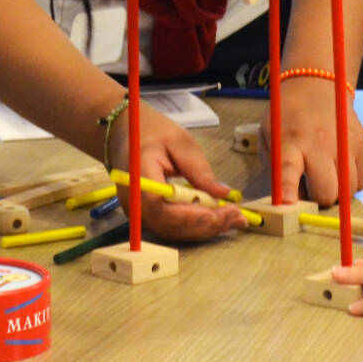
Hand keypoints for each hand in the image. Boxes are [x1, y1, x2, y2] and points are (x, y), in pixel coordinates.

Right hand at [108, 101, 245, 242]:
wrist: (126, 133)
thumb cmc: (152, 132)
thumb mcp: (179, 142)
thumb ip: (198, 169)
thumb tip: (222, 193)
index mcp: (138, 177)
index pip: (159, 206)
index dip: (187, 215)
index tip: (214, 213)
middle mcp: (134, 202)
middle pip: (170, 224)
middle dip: (205, 224)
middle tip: (236, 215)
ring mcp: (139, 213)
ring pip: (173, 230)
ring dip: (205, 228)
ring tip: (235, 219)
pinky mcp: (148, 216)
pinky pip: (173, 226)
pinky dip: (197, 225)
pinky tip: (219, 219)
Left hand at [265, 77, 362, 204]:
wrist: (316, 86)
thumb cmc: (288, 117)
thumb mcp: (270, 137)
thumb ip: (277, 170)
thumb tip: (291, 202)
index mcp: (290, 141)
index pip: (288, 169)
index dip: (288, 188)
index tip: (288, 202)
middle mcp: (319, 143)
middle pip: (327, 191)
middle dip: (318, 198)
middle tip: (311, 185)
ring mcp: (344, 143)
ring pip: (348, 190)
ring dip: (337, 190)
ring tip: (326, 173)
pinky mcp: (362, 144)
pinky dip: (352, 182)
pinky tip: (340, 167)